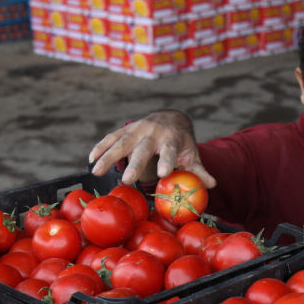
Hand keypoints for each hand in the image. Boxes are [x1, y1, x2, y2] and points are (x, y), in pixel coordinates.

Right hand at [88, 110, 216, 187]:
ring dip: (108, 156)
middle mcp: (153, 132)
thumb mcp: (191, 154)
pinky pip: (111, 138)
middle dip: (134, 163)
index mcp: (171, 138)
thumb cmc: (182, 142)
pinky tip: (91, 159)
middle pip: (143, 148)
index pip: (169, 150)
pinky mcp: (125, 129)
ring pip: (121, 142)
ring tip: (96, 171)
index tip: (163, 174)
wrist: (170, 118)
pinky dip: (100, 147)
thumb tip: (212, 185)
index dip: (167, 161)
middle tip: (126, 180)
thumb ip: (199, 170)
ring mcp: (137, 129)